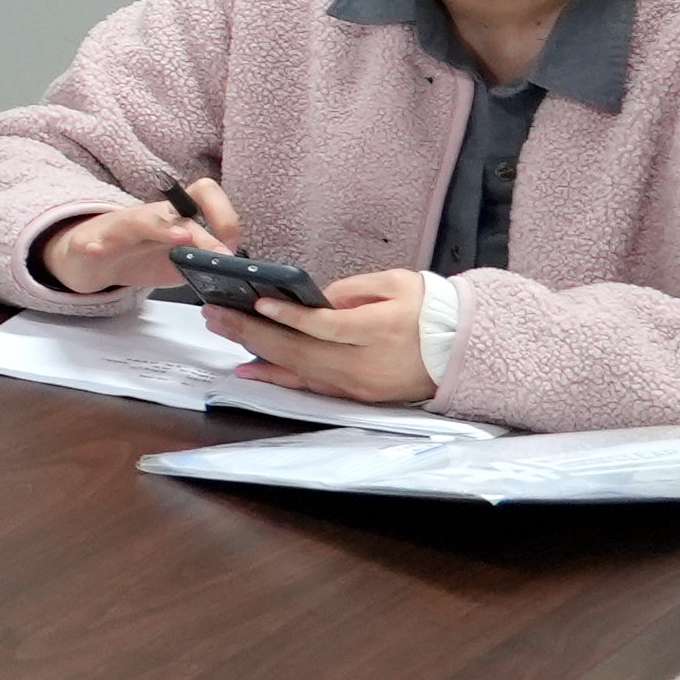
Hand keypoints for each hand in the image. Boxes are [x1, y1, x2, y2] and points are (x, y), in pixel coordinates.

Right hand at [34, 176, 239, 298]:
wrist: (92, 258)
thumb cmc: (140, 254)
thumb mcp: (179, 258)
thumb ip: (205, 258)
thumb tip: (237, 267)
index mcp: (174, 216)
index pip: (205, 195)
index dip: (224, 215)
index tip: (232, 246)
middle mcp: (150, 216)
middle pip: (178, 213)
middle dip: (203, 235)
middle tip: (219, 256)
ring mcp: (120, 228)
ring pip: (140, 220)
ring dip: (161, 228)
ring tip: (180, 239)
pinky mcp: (91, 243)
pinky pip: (90, 241)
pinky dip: (94, 244)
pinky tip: (97, 250)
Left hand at [217, 270, 436, 405]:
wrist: (465, 349)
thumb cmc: (431, 308)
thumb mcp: (398, 283)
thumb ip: (353, 288)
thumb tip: (312, 297)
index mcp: (379, 330)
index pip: (324, 325)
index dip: (289, 315)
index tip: (257, 300)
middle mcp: (364, 363)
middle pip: (299, 349)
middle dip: (252, 330)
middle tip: (215, 312)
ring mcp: (358, 384)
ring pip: (297, 369)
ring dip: (255, 349)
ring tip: (221, 328)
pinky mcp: (355, 395)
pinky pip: (309, 386)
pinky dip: (276, 376)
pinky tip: (247, 366)